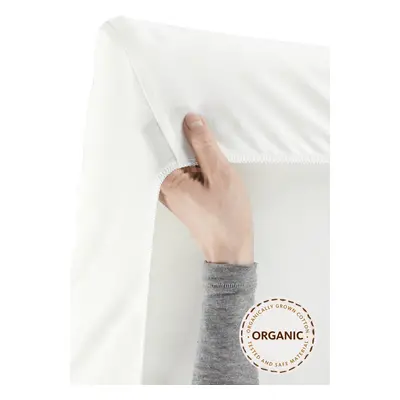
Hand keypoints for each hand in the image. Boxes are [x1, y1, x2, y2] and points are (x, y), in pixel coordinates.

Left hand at [159, 113, 253, 264]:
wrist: (231, 247)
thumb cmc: (227, 215)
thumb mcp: (220, 174)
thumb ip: (204, 146)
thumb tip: (191, 120)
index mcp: (167, 181)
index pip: (162, 144)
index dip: (171, 124)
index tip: (177, 105)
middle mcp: (164, 187)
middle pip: (168, 151)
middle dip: (180, 134)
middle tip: (191, 113)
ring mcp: (172, 193)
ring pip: (177, 160)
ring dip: (188, 147)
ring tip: (199, 128)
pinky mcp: (181, 196)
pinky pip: (183, 170)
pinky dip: (192, 160)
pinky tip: (204, 152)